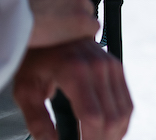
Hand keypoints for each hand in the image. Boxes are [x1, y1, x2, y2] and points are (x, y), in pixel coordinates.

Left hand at [13, 39, 131, 139]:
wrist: (54, 27)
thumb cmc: (36, 58)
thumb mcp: (27, 90)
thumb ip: (38, 121)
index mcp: (75, 72)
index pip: (92, 117)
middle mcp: (100, 67)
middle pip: (112, 118)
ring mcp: (112, 65)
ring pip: (125, 111)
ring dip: (115, 134)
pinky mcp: (118, 67)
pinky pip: (127, 101)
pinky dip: (121, 121)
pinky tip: (109, 131)